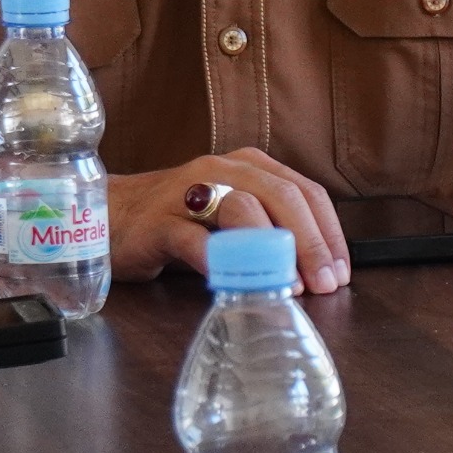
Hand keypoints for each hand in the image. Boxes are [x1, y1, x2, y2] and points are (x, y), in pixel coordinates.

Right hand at [108, 149, 352, 293]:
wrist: (112, 215)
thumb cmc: (181, 221)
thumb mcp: (232, 217)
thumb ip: (270, 231)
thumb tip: (318, 270)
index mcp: (249, 166)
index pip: (304, 191)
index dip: (328, 233)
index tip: (339, 272)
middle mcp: (222, 169)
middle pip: (280, 197)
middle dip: (309, 243)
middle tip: (323, 285)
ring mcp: (189, 192)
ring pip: (242, 209)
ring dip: (271, 251)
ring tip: (287, 286)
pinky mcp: (158, 221)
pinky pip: (193, 239)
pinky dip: (219, 262)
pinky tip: (233, 284)